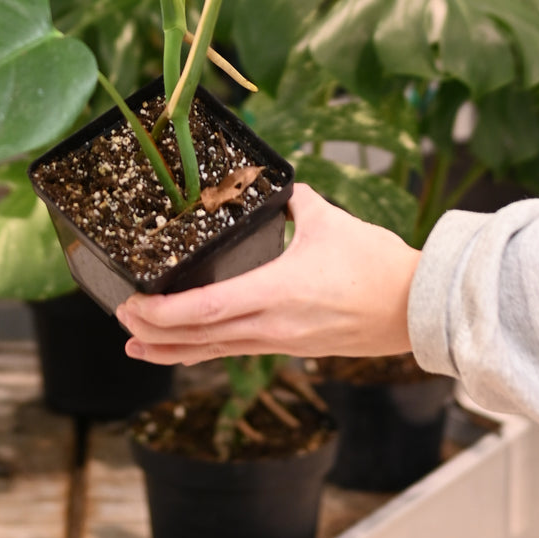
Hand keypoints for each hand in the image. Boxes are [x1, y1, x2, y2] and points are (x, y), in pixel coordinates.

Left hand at [116, 184, 419, 364]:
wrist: (415, 308)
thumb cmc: (376, 265)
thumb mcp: (328, 219)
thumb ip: (293, 200)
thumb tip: (275, 186)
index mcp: (275, 292)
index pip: (205, 309)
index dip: (162, 312)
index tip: (133, 303)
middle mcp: (272, 324)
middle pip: (200, 338)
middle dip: (155, 333)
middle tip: (122, 321)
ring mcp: (282, 340)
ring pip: (215, 351)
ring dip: (173, 349)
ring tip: (138, 346)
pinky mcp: (292, 346)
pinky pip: (237, 351)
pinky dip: (205, 350)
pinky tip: (190, 348)